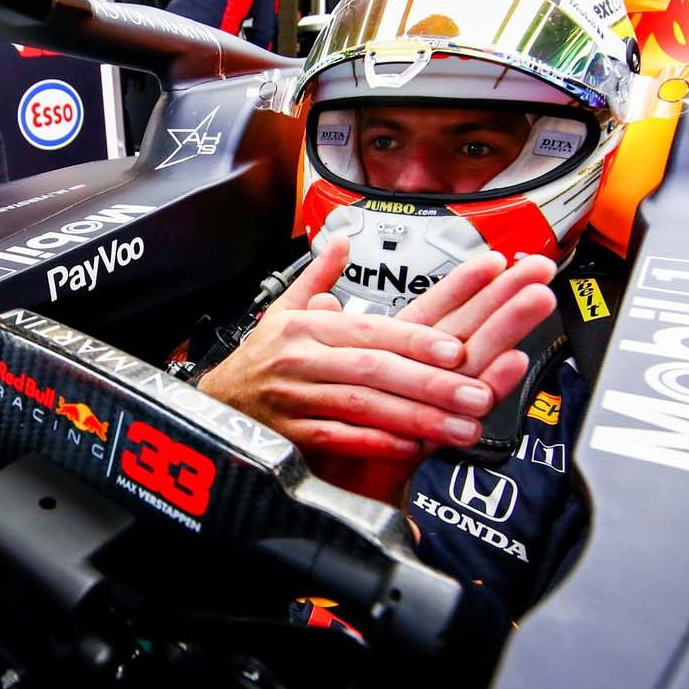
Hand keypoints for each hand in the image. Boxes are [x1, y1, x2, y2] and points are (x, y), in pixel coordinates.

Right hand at [197, 237, 557, 500]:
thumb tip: (342, 240)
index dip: (414, 339)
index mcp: (307, 327)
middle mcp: (301, 360)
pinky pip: (339, 440)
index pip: (369, 329)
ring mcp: (294, 400)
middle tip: (476, 395)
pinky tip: (412, 448)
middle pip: (373, 369)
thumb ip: (319, 277)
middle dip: (429, 383)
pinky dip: (377, 445)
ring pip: (362, 407)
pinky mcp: (290, 436)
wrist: (212, 404)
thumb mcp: (283, 310)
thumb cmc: (259, 360)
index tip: (455, 349)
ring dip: (416, 418)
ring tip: (461, 427)